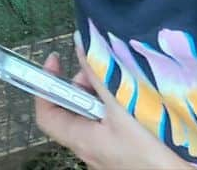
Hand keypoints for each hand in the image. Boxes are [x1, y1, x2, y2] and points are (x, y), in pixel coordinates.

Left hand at [34, 35, 193, 169]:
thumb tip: (81, 43)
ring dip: (105, 92)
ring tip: (125, 79)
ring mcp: (109, 151)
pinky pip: (113, 122)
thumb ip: (100, 73)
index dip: (45, 85)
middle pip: (75, 109)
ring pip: (96, 114)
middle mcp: (91, 149)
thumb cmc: (151, 148)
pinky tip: (137, 94)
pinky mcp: (126, 151)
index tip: (56, 59)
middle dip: (85, 82)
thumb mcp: (123, 105)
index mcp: (82, 140)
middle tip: (104, 67)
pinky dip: (119, 104)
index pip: (46, 114)